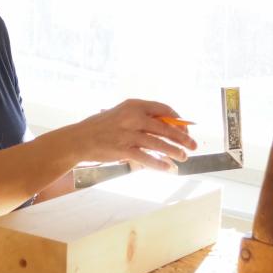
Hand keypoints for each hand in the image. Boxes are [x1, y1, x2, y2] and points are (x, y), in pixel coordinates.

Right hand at [60, 99, 196, 171]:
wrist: (79, 139)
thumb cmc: (101, 126)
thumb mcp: (121, 114)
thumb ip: (141, 117)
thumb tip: (167, 126)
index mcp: (133, 105)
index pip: (163, 109)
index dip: (177, 119)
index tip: (185, 127)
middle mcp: (132, 117)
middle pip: (165, 127)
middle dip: (182, 137)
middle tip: (193, 145)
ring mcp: (128, 134)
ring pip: (158, 143)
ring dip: (174, 151)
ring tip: (183, 157)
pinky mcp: (123, 150)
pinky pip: (147, 158)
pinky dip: (159, 163)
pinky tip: (168, 167)